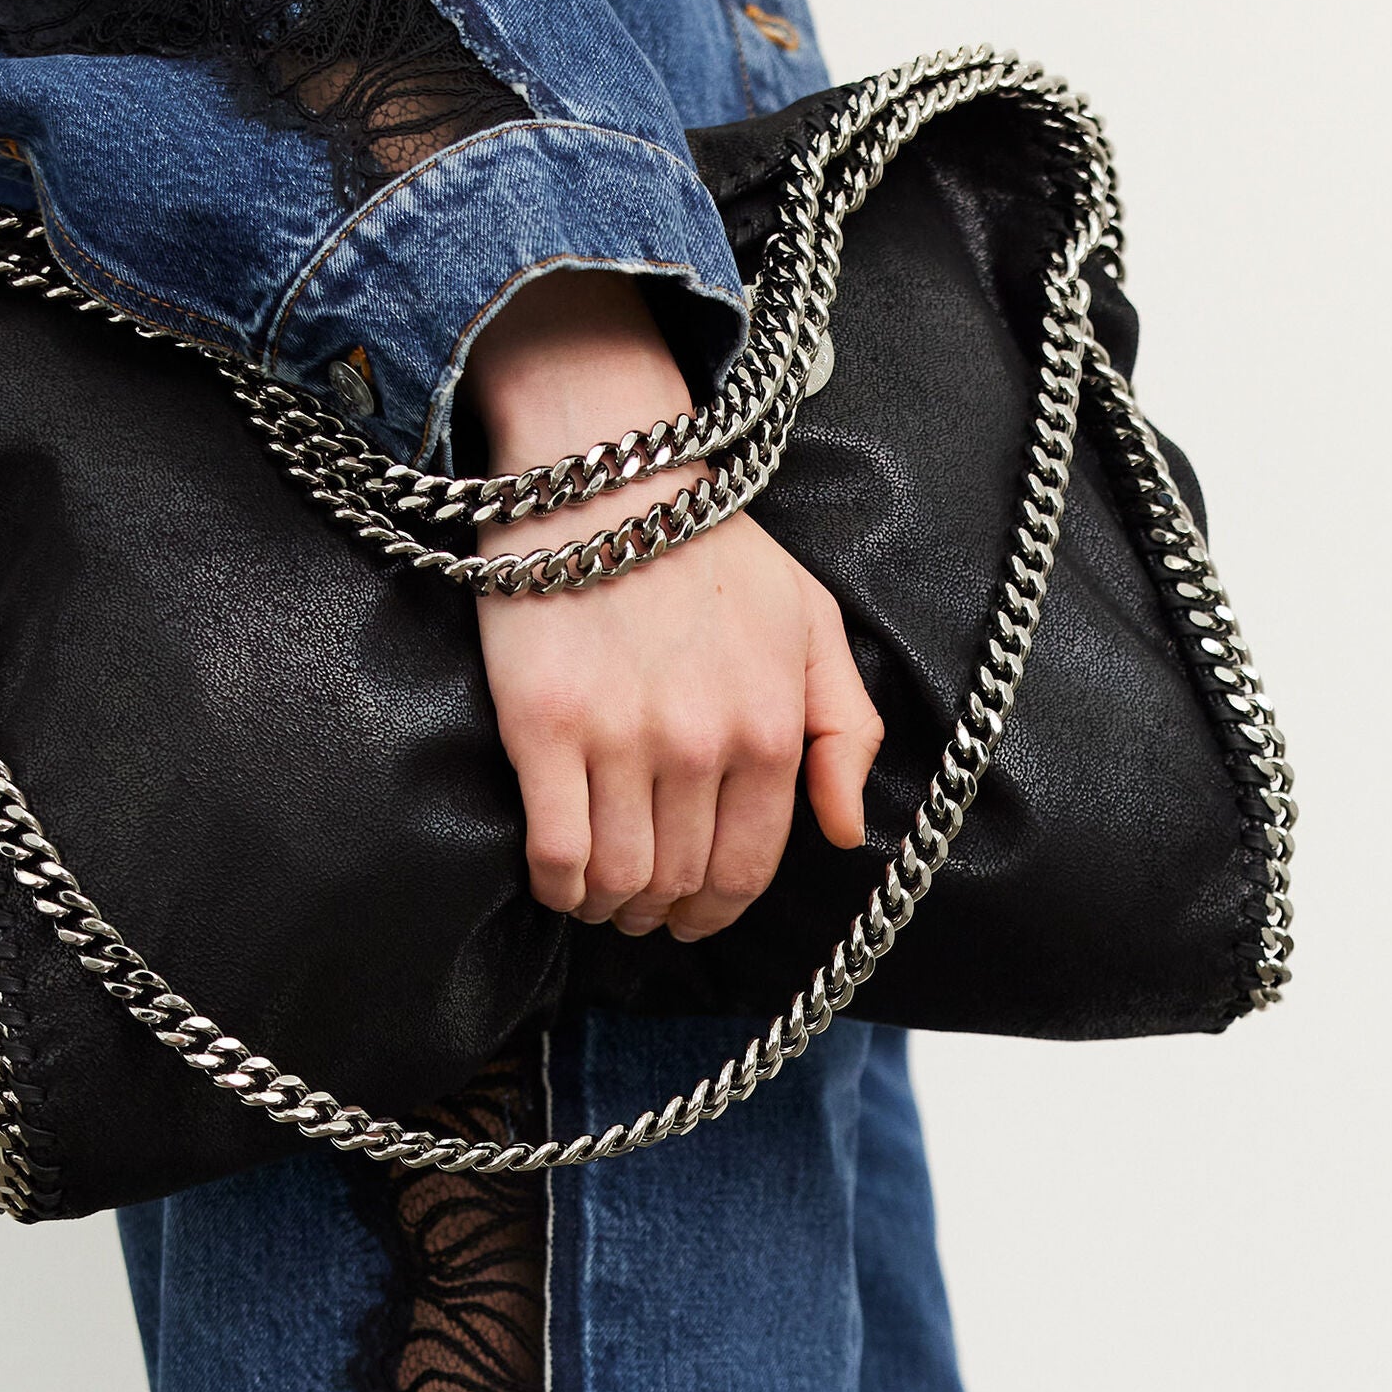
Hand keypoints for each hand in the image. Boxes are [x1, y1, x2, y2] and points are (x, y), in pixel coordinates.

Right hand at [463, 272, 881, 939]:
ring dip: (608, 906)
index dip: (718, 908)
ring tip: (597, 895)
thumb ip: (846, 730)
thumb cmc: (712, 549)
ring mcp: (621, 739)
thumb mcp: (812, 624)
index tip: (692, 913)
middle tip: (638, 906)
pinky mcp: (545, 728)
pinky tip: (558, 877)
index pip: (748, 866)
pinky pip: (557, 850)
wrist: (609, 478)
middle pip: (680, 881)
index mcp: (770, 726)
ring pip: (619, 878)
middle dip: (660, 911)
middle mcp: (701, 745)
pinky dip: (558, 885)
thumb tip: (844, 833)